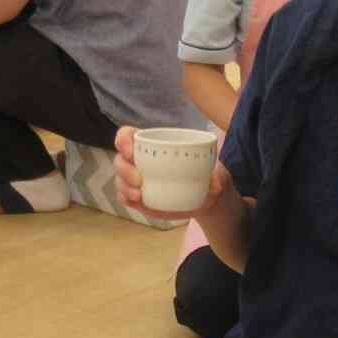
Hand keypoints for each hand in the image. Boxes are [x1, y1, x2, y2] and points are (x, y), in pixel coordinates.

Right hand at [114, 126, 231, 218]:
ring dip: (125, 187)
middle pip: (120, 160)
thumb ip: (217, 175)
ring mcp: (137, 181)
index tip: (130, 149)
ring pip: (120, 180)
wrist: (207, 198)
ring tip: (139, 195)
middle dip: (125, 169)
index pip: (128, 135)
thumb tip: (215, 182)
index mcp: (153, 145)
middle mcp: (140, 161)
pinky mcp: (139, 199)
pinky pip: (126, 198)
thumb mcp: (214, 171)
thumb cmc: (206, 175)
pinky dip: (127, 200)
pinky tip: (137, 202)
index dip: (123, 139)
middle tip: (139, 180)